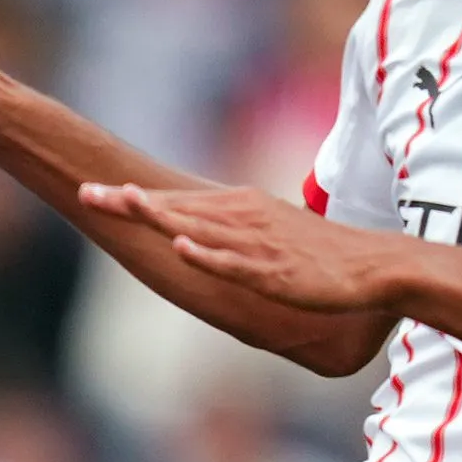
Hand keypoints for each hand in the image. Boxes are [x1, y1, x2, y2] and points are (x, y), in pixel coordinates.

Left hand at [77, 179, 400, 317]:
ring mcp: (260, 244)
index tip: (94, 189)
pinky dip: (209, 254)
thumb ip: (236, 233)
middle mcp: (246, 218)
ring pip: (202, 227)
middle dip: (131, 201)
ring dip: (162, 217)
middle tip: (85, 192)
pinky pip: (237, 263)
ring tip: (124, 204)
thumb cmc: (324, 255)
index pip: (179, 200)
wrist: (376, 266)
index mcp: (242, 209)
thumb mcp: (273, 235)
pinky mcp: (276, 272)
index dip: (135, 196)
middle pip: (178, 207)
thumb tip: (203, 236)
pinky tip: (182, 248)